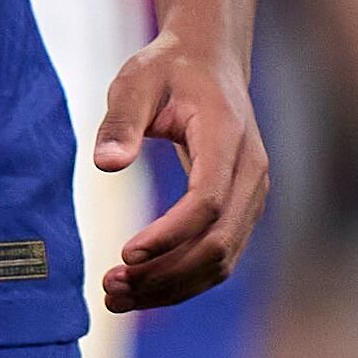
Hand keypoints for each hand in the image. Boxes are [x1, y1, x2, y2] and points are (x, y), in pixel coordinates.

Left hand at [92, 37, 269, 311]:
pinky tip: (140, 286)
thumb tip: (106, 164)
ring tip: (115, 296)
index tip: (125, 252)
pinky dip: (183, 278)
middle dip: (165, 273)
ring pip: (222, 259)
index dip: (170, 233)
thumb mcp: (136, 81)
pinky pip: (219, 255)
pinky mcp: (241, 209)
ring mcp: (252, 195)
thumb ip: (121, 121)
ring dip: (172, 285)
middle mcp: (250, 173)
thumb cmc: (168, 68)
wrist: (211, 60)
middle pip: (218, 242)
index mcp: (227, 138)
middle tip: (109, 287)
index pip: (207, 201)